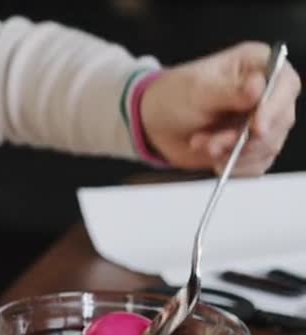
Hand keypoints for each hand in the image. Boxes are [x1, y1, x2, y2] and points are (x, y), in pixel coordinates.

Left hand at [140, 42, 300, 175]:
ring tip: (202, 145)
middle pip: (280, 119)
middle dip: (245, 138)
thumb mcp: (196, 91)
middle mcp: (266, 92)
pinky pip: (258, 164)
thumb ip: (229, 91)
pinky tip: (213, 160)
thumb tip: (258, 87)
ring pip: (269, 145)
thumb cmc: (173, 96)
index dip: (274, 107)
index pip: (284, 83)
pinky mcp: (254, 146)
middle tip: (214, 144)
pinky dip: (235, 166)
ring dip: (234, 153)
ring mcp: (262, 120)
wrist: (154, 124)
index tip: (256, 127)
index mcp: (256, 64)